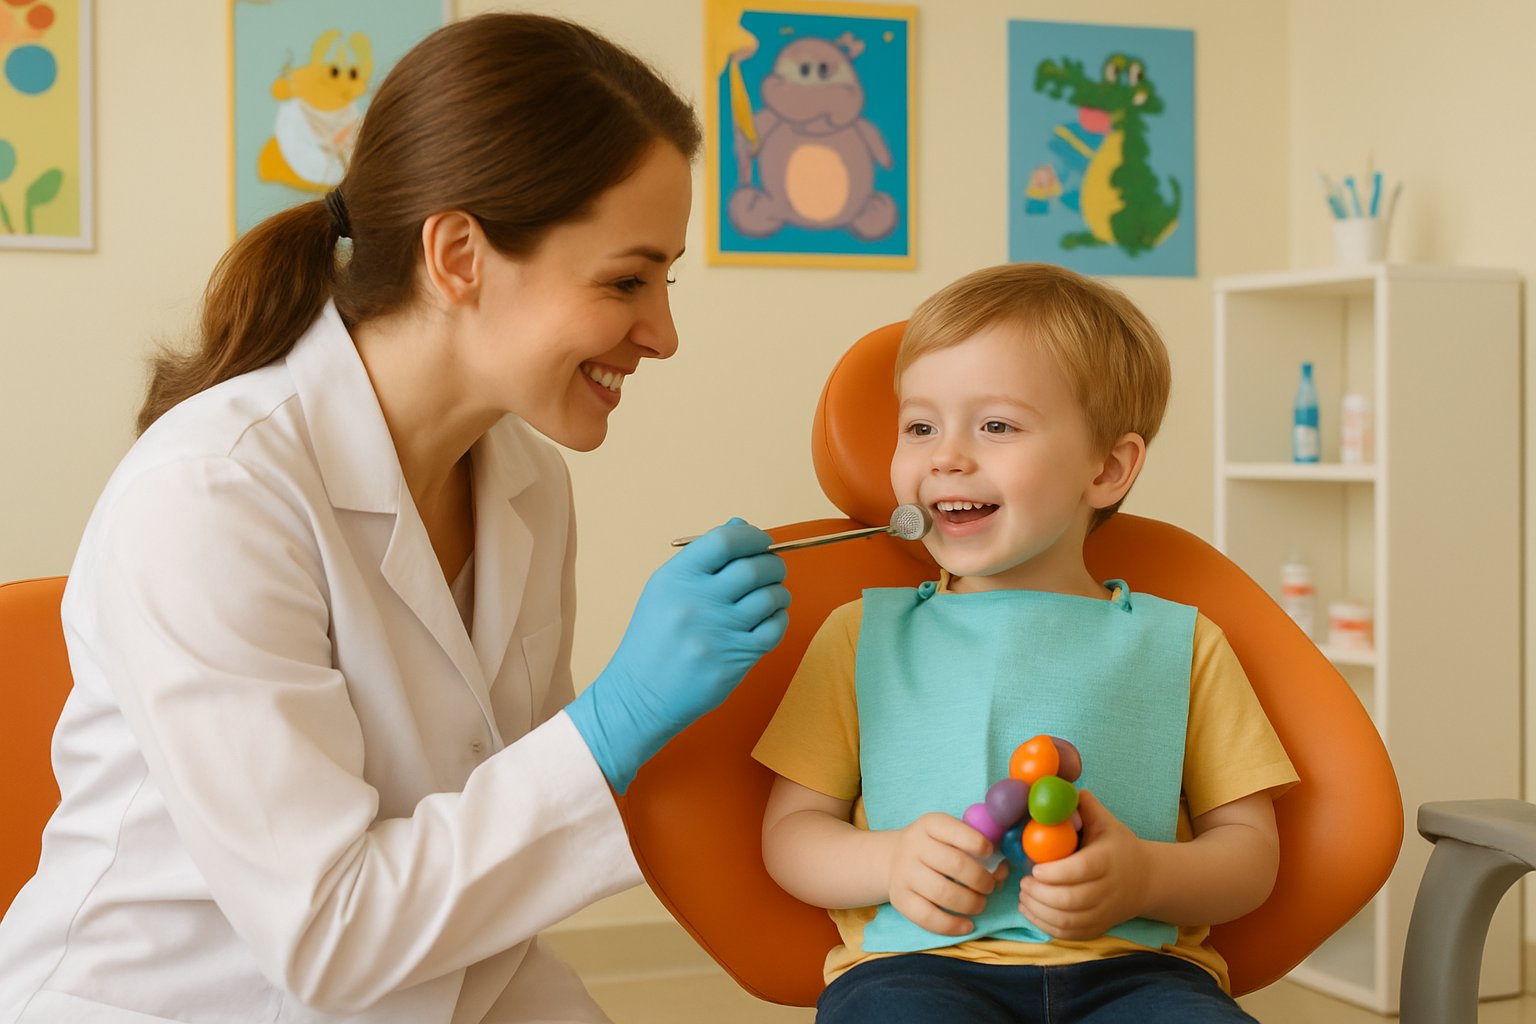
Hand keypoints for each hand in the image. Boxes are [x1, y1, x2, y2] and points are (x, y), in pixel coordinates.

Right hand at [566, 519, 789, 792]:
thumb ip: (703, 559)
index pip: (724, 540)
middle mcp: (696, 601)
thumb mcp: (664, 592)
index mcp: (675, 578)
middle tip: (772, 571)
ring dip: (778, 593)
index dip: (752, 536)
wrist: (639, 696)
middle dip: (773, 565)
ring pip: (770, 598)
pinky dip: (779, 620)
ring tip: (770, 598)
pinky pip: (774, 629)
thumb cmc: (654, 640)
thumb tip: (740, 524)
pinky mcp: (733, 659)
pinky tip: (768, 620)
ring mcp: (716, 632)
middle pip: (754, 568)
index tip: (761, 542)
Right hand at [884, 812, 1007, 936]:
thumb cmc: (933, 847)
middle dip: (981, 879)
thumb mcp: (948, 834)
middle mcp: (914, 846)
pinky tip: (967, 925)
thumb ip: (975, 845)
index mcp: (930, 825)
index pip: (955, 830)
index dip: (978, 843)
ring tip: (980, 904)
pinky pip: (928, 917)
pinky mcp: (900, 899)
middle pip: (955, 864)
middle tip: (990, 886)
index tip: (990, 853)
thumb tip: (1001, 870)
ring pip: (942, 893)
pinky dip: (952, 925)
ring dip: (970, 902)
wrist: (892, 859)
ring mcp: (904, 873)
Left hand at [1017, 790, 1148, 939]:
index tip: (1034, 867)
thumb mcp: (1106, 823)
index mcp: (1107, 861)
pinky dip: (1045, 925)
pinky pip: (1069, 934)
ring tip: (1024, 894)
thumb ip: (1084, 807)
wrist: (1148, 880)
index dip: (1053, 872)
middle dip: (1040, 893)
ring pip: (1067, 920)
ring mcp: (1103, 913)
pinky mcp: (1097, 927)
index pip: (1079, 870)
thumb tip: (1059, 787)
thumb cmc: (1118, 846)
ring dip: (1039, 910)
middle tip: (1023, 882)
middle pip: (1070, 900)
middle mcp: (1108, 890)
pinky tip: (1030, 910)